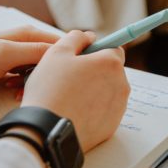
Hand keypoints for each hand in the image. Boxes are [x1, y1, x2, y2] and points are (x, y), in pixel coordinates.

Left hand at [0, 26, 58, 91]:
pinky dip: (24, 84)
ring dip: (34, 82)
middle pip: (52, 59)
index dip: (67, 59)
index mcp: (30, 34)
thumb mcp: (7, 54)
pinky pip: (27, 76)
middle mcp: (27, 41)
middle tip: (36, 87)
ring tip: (19, 90)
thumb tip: (64, 51)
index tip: (64, 77)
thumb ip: (36, 51)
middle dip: (48, 75)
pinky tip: (12, 90)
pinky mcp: (11, 66)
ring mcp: (19, 54)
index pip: (62, 43)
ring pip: (40, 69)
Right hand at [21, 30, 129, 151]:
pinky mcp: (111, 126)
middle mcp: (121, 85)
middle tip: (70, 77)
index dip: (97, 49)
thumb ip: (76, 38)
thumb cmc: (51, 89)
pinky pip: (104, 110)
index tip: (83, 56)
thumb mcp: (57, 53)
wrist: (47, 132)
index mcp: (111, 63)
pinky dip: (93, 108)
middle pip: (111, 70)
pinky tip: (73, 111)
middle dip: (95, 70)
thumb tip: (89, 36)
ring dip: (94, 89)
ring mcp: (118, 108)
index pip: (114, 48)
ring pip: (108, 91)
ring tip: (69, 96)